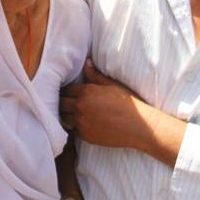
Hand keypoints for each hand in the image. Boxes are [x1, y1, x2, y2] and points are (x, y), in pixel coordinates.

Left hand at [61, 60, 186, 166]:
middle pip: (61, 103)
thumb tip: (86, 62)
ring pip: (64, 118)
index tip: (70, 91)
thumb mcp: (112, 85)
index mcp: (86, 92)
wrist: (138, 126)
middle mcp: (80, 107)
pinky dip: (76, 126)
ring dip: (67, 114)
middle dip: (64, 102)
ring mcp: (81, 123)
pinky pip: (73, 130)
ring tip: (74, 113)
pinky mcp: (85, 136)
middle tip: (69, 102)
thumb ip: (95, 75)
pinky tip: (84, 123)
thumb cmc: (128, 103)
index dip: (68, 90)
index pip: (66, 89)